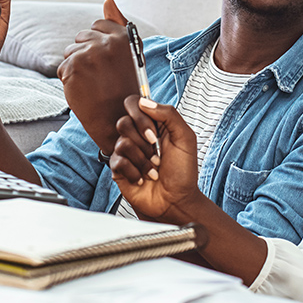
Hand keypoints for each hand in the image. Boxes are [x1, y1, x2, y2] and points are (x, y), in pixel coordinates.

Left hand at [57, 0, 139, 154]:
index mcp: (123, 38)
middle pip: (81, 37)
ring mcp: (89, 55)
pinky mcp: (73, 69)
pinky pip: (63, 68)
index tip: (104, 59)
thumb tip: (108, 0)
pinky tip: (84, 91)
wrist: (118, 121)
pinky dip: (69, 80)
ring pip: (70, 52)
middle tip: (98, 75)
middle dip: (85, 53)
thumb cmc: (124, 88)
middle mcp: (107, 43)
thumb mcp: (129, 55)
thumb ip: (118, 25)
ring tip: (92, 84)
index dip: (97, 42)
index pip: (98, 25)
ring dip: (76, 67)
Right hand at [109, 96, 200, 222]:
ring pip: (121, 143)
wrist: (176, 200)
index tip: (154, 132)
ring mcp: (126, 152)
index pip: (134, 104)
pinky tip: (143, 178)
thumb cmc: (183, 172)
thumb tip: (144, 102)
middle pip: (123, 122)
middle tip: (156, 153)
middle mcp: (137, 136)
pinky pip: (117, 161)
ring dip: (143, 160)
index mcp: (152, 125)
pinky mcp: (119, 169)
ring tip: (154, 169)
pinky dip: (135, 172)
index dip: (140, 116)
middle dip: (143, 142)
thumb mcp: (185, 138)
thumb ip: (169, 114)